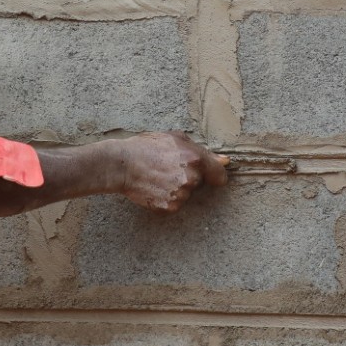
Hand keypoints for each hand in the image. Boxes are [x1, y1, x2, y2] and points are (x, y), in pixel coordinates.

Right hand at [112, 132, 226, 212]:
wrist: (121, 164)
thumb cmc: (146, 147)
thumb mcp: (174, 138)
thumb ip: (202, 150)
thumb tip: (223, 161)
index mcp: (196, 159)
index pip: (219, 176)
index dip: (214, 176)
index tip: (209, 176)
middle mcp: (191, 178)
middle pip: (199, 184)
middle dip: (188, 178)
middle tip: (167, 169)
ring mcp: (180, 195)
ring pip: (185, 194)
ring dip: (175, 189)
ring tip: (157, 177)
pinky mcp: (169, 208)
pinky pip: (173, 204)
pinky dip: (165, 199)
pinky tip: (153, 188)